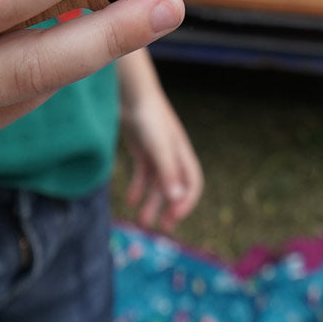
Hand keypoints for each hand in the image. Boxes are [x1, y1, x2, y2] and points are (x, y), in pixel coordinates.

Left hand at [119, 54, 203, 231]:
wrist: (130, 93)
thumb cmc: (148, 117)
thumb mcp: (158, 147)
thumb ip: (167, 172)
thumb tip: (177, 199)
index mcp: (182, 153)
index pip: (193, 183)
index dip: (186, 202)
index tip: (174, 218)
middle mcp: (172, 154)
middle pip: (174, 187)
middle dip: (169, 208)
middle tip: (161, 228)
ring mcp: (156, 152)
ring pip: (157, 184)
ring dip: (151, 203)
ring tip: (141, 221)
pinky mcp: (142, 149)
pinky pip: (143, 174)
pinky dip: (138, 189)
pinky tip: (129, 201)